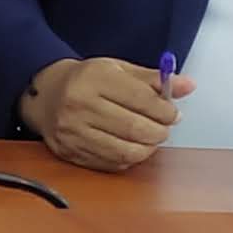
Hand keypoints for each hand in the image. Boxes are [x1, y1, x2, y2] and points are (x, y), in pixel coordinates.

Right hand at [19, 55, 188, 171]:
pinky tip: (131, 147)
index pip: (141, 99)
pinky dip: (128, 158)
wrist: (45, 95)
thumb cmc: (86, 81)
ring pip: (125, 150)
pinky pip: (110, 163)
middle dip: (159, 132)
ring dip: (146, 148)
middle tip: (164, 128)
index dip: (166, 110)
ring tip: (150, 139)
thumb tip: (188, 86)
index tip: (173, 114)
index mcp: (94, 78)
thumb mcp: (117, 70)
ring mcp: (73, 131)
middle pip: (135, 127)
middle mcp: (80, 105)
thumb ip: (153, 80)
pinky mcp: (70, 151)